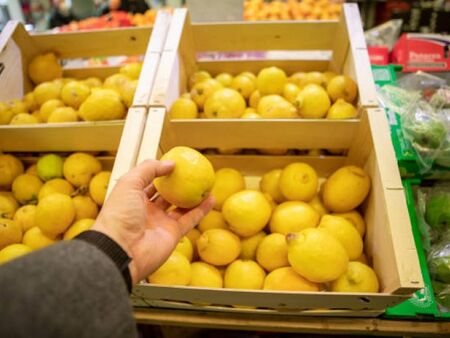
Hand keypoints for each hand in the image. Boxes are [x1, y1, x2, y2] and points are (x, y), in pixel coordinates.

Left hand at [92, 160, 213, 283]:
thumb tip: (170, 163)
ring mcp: (161, 223)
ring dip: (192, 197)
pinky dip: (202, 210)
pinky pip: (190, 219)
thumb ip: (149, 169)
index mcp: (133, 199)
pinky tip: (211, 199)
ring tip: (204, 184)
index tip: (174, 165)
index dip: (160, 173)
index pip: (149, 183)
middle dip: (177, 185)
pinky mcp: (173, 234)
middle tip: (191, 173)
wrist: (121, 250)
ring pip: (181, 207)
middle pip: (166, 195)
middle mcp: (147, 211)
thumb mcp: (129, 183)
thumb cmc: (119, 215)